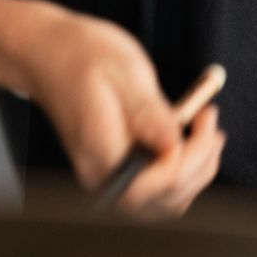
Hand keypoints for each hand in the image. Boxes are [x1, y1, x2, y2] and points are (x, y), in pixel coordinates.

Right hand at [18, 7, 225, 216]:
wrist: (46, 54)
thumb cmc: (81, 54)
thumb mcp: (122, 70)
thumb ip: (149, 113)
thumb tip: (174, 146)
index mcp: (100, 151)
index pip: (159, 182)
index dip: (193, 156)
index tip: (205, 116)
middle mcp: (101, 175)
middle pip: (166, 200)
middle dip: (202, 163)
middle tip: (210, 119)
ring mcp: (107, 176)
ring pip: (165, 202)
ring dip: (196, 171)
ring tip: (207, 130)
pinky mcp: (116, 170)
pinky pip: (156, 192)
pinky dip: (182, 172)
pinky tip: (191, 139)